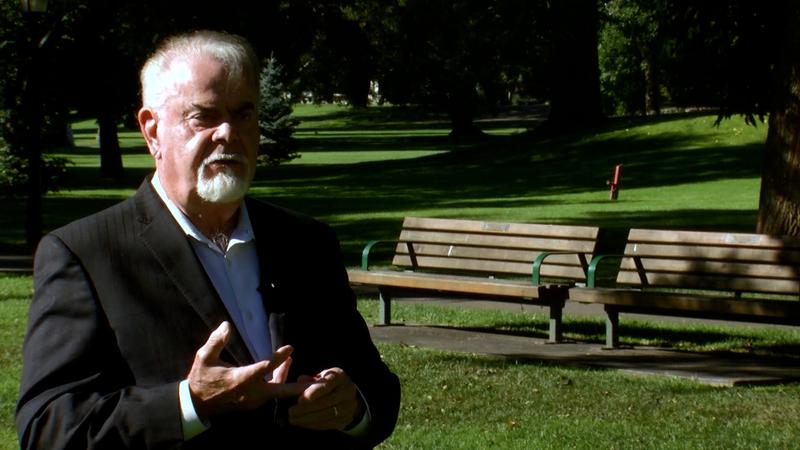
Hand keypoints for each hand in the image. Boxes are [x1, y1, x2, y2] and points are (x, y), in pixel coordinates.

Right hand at [187, 321, 310, 419]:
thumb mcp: (204, 357)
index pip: (265, 368)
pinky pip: (273, 393)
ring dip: (291, 379)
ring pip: (279, 391)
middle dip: (301, 387)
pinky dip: (281, 382)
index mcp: (241, 379)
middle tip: (319, 384)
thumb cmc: (202, 377)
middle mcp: (252, 392)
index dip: (279, 358)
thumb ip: (216, 340)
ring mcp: (254, 401)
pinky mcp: (254, 403)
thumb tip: (226, 325)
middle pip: (282, 390)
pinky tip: (285, 369)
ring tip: (304, 368)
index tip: (291, 347)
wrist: (196, 404)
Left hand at [288, 368, 364, 430]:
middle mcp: (347, 391)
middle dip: (306, 408)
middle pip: (326, 402)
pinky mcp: (345, 420)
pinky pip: (327, 424)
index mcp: (339, 376)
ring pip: (326, 415)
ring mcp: (348, 407)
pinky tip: (301, 423)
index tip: (299, 400)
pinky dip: (312, 424)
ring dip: (307, 418)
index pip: (327, 384)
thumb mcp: (319, 376)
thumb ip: (308, 379)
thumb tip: (299, 381)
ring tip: (293, 419)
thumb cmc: (327, 383)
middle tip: (290, 412)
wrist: (347, 395)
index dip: (313, 392)